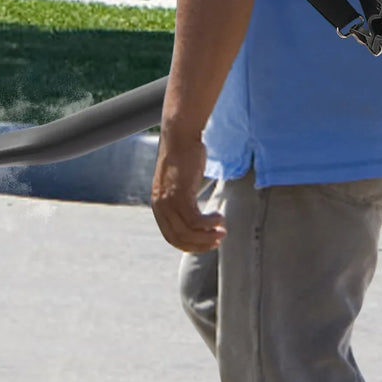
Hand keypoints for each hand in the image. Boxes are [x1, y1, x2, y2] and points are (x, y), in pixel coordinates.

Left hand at [151, 130, 225, 252]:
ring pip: (188, 232)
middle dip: (200, 244)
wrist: (180, 136)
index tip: (208, 243)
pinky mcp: (180, 195)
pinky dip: (209, 223)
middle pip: (179, 239)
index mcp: (158, 206)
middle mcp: (161, 207)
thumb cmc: (183, 156)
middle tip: (218, 240)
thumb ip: (182, 199)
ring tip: (222, 230)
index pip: (172, 237)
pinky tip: (220, 218)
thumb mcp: (179, 183)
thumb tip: (195, 213)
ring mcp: (169, 202)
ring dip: (207, 236)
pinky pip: (196, 220)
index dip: (191, 245)